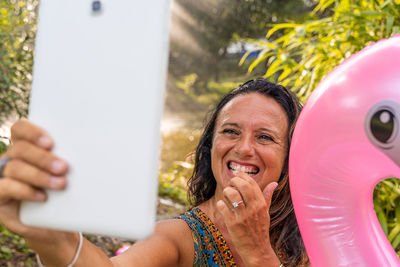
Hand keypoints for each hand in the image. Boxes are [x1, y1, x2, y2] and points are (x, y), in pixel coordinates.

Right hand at [0, 119, 67, 237]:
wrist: (53, 224)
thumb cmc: (63, 195)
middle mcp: (12, 159)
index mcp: (27, 147)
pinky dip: (25, 191)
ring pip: (15, 167)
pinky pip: (5, 187)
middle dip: (44, 158)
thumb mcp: (69, 177)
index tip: (50, 142)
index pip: (20, 129)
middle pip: (21, 149)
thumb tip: (92, 154)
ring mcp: (4, 176)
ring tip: (60, 184)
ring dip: (39, 175)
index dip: (32, 132)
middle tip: (64, 168)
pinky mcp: (0, 196)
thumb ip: (72, 164)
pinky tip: (41, 197)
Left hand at [216, 172, 280, 265]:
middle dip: (234, 181)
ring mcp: (243, 216)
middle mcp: (253, 209)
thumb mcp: (266, 212)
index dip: (243, 176)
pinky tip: (222, 206)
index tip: (237, 175)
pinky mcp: (233, 224)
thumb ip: (267, 196)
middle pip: (242, 186)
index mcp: (261, 204)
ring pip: (232, 194)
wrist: (257, 250)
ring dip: (226, 191)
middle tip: (230, 183)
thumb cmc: (260, 229)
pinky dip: (220, 204)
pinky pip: (223, 207)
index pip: (252, 184)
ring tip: (226, 195)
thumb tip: (274, 183)